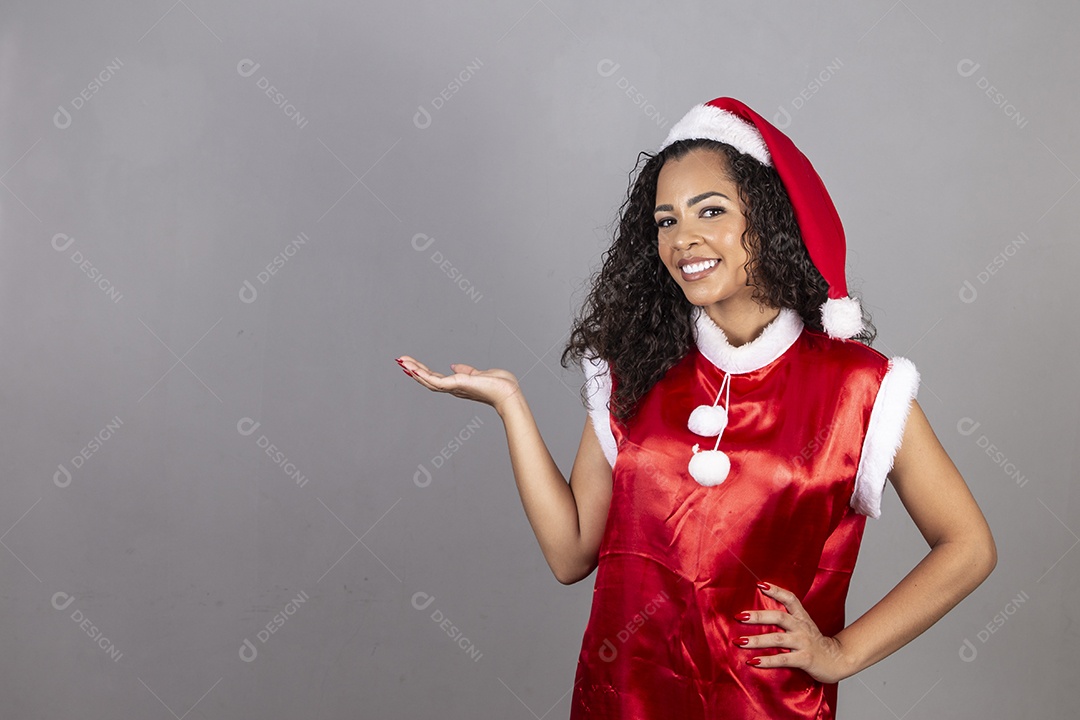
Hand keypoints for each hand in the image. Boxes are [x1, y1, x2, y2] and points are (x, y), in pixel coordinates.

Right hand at [397, 355, 521, 413]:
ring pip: (428, 380)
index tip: (410, 364)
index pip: (435, 378)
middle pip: (428, 380)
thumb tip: (454, 366)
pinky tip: (413, 369)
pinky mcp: (456, 385)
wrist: (508, 393)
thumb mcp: (479, 374)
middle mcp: (453, 389)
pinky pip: (435, 381)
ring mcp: (453, 388)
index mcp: (457, 385)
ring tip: (401, 362)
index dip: (422, 371)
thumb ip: (466, 371)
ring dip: (414, 371)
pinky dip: (423, 375)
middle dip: (413, 370)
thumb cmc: (500, 386)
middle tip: (399, 361)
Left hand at [734, 582, 851, 683]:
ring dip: (757, 640)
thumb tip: (759, 614)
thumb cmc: (814, 643)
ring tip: (740, 641)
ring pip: (777, 639)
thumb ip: (787, 619)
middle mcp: (802, 627)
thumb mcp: (803, 626)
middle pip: (779, 617)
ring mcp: (803, 643)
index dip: (776, 590)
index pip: (790, 599)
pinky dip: (767, 660)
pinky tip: (753, 661)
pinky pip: (783, 659)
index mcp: (801, 617)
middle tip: (740, 616)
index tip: (759, 584)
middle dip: (758, 616)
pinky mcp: (805, 659)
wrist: (837, 660)